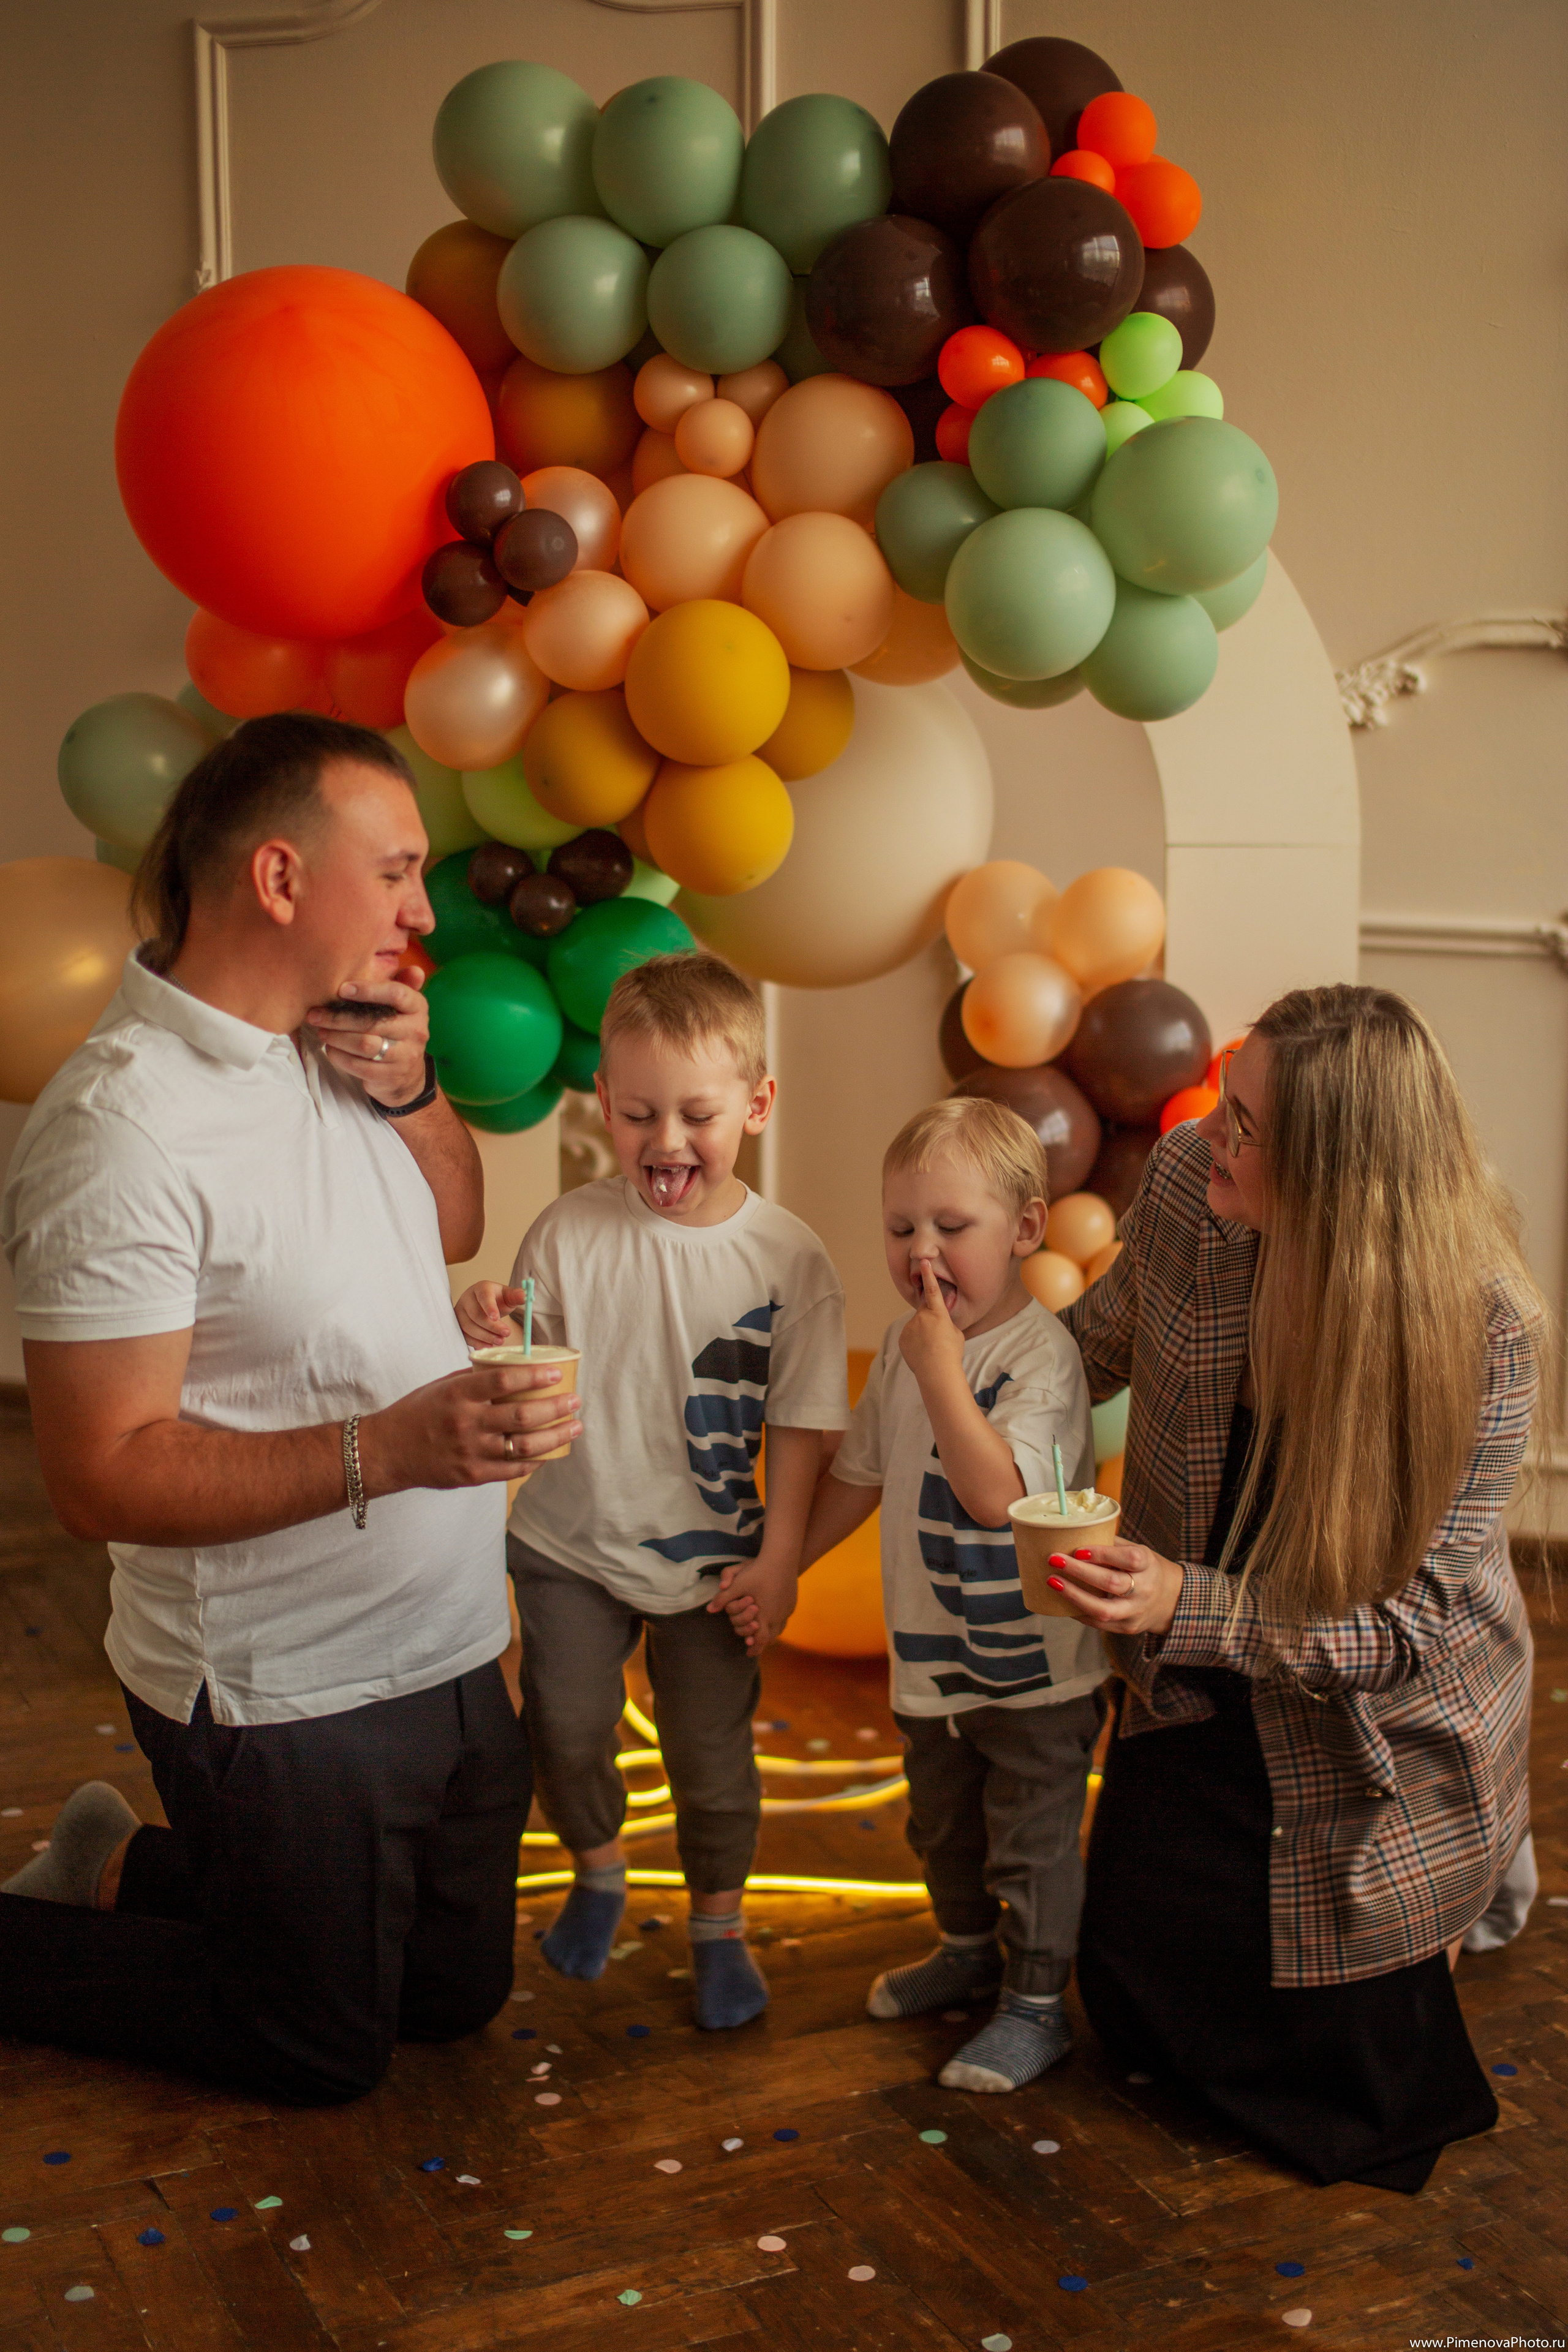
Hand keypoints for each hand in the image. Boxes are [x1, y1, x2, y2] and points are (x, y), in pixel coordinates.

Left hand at [306, 969, 430, 1109]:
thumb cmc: (395, 1030)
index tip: (341, 989)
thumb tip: (414, 969)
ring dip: (336, 1038)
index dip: (367, 990)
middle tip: (315, 1015)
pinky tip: (330, 1049)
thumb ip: (402, 984)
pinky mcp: (391, 1076)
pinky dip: (339, 1056)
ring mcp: (405, 1056)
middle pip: (372, 1022)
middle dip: (338, 1018)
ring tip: (321, 1032)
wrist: (407, 1075)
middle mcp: (416, 1031)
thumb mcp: (401, 1007)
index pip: (396, 993)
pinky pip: (358, 1065)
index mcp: (417, 1007)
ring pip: (364, 1045)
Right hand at [359, 1360, 580, 1495]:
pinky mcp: (472, 1475)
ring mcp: (470, 1451)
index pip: (504, 1381)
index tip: (557, 1373)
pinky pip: (512, 1469)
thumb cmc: (417, 1413)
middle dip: (557, 1409)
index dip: (535, 1376)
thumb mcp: (442, 1387)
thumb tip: (514, 1372)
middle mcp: (466, 1423)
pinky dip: (535, 1461)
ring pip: (524, 1445)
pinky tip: (549, 1453)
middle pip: (523, 1415)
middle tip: (575, 1402)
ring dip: (556, 1436)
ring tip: (574, 1427)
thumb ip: (476, 1381)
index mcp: (458, 1394)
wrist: (386, 1451)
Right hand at [455, 1283, 528, 1349]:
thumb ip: (516, 1296)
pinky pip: (464, 1335)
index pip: (483, 1296)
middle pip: (475, 1314)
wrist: (485, 1305)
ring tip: (500, 1341)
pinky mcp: (458, 1324)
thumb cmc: (497, 1299)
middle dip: (491, 1326)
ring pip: (468, 1326)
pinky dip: (476, 1342)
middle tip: (506, 1333)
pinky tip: (489, 1345)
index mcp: (481, 1288)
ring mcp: (460, 1312)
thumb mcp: (508, 1296)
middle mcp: (467, 1298)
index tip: (497, 1317)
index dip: (489, 1307)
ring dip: (485, 1336)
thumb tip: (524, 1295)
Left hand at [708, 1556, 798, 1655]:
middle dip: (762, 1643)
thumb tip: (709, 1610)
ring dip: (770, 1634)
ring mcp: (787, 1610)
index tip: (748, 1653)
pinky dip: (777, 1623)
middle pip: (771, 1638)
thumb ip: (723, 1599)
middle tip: (754, 1645)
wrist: (782, 1559)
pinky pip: (785, 1619)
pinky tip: (773, 1619)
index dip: (755, 1648)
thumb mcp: (738, 1584)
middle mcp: (778, 1616)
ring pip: (779, 1629)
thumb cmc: (758, 1572)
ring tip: (763, 1635)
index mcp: (765, 1615)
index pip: (761, 1640)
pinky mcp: (792, 1603)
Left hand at [898, 1260, 965, 1386]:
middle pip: (924, 1312)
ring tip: (931, 1348)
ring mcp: (910, 1327)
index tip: (924, 1261)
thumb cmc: (952, 1352)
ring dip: (922, 1332)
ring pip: (916, 1325)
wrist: (937, 1371)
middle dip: (929, 1319)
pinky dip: (914, 1342)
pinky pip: (909, 1336)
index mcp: (938, 1313)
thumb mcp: (956, 1333)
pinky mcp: (902, 1338)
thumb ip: (945, 1323)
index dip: (929, 1275)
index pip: (933, 1290)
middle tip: (938, 1336)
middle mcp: (921, 1317)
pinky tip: (922, 1352)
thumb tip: (938, 1323)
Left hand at [1044, 1539, 1182, 1637]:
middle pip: (1112, 1583)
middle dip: (1080, 1571)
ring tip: (1053, 1582)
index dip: (1103, 1554)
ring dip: (1074, 1596)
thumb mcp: (1136, 1551)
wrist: (1170, 1600)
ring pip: (1103, 1609)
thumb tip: (1072, 1534)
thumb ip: (1110, 1545)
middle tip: (1054, 1560)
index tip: (1078, 1549)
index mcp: (1148, 1564)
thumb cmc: (1143, 1569)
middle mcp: (1145, 1589)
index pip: (1130, 1559)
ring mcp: (1136, 1612)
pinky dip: (1078, 1611)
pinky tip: (1061, 1600)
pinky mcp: (1127, 1628)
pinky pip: (1098, 1623)